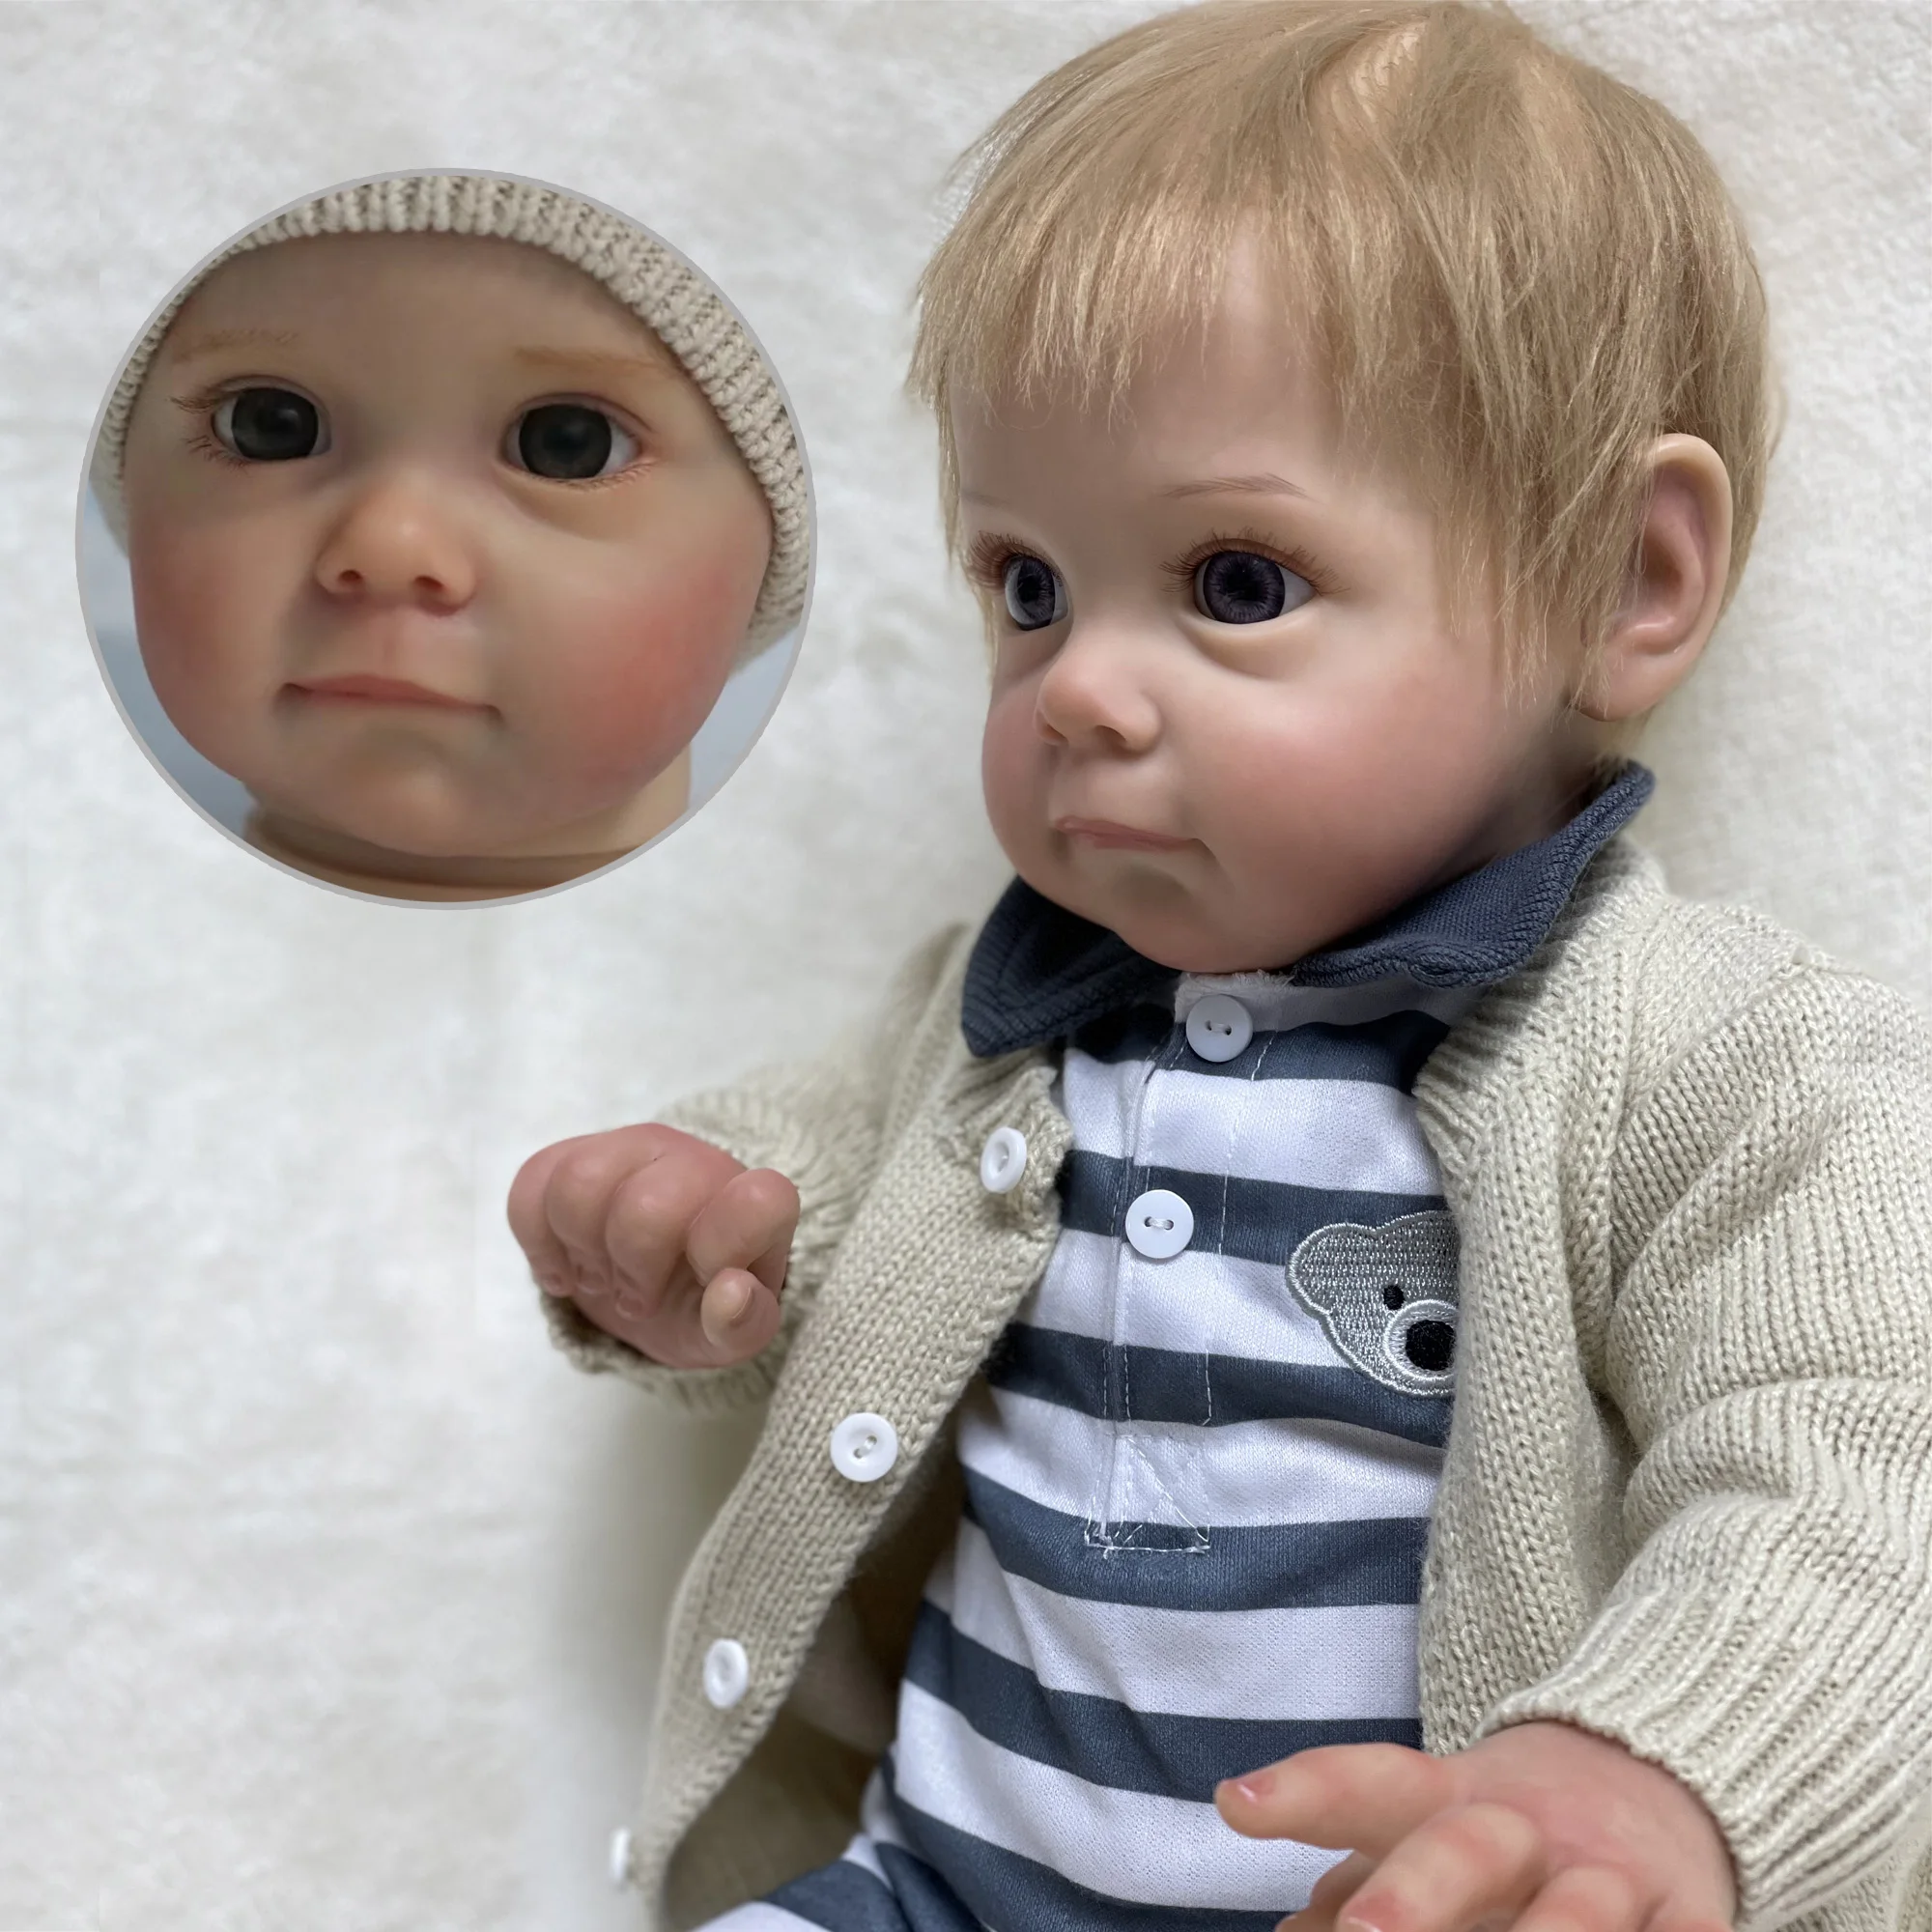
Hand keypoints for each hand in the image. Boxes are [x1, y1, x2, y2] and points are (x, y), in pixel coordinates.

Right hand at [507, 1124, 797, 1367]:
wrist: (660, 1273)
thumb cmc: (704, 1300)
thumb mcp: (732, 1332)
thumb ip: (744, 1323)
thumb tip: (731, 1293)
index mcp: (754, 1202)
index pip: (760, 1199)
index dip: (728, 1246)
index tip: (711, 1281)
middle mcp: (694, 1159)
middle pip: (646, 1206)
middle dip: (633, 1269)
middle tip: (637, 1298)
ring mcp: (630, 1149)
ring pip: (579, 1184)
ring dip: (582, 1251)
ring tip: (600, 1278)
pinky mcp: (570, 1154)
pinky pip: (532, 1188)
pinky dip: (538, 1243)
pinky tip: (564, 1266)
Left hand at [1216, 1719, 1736, 1931]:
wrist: (1654, 1766)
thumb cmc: (1503, 1825)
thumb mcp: (1423, 1832)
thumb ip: (1352, 1885)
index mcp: (1444, 1802)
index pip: (1367, 1784)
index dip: (1302, 1792)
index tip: (1234, 1802)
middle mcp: (1521, 1830)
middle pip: (1462, 1847)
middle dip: (1414, 1895)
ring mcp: (1609, 1875)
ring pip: (1581, 1909)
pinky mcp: (1688, 1916)